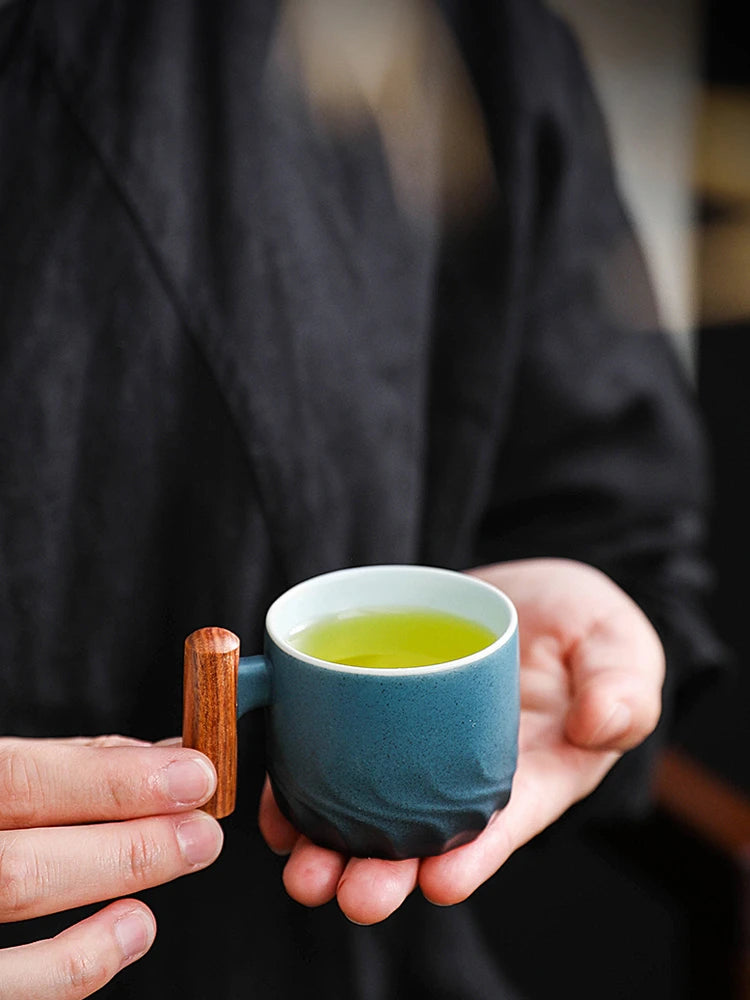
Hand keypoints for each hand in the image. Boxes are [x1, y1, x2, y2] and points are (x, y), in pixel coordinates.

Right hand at [0, 736, 222, 997]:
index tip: (194, 773)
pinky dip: (76, 967)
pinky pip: (6, 995)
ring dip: (114, 884)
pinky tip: (134, 927)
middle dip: (128, 842)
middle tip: (204, 826)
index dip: (110, 780)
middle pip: (18, 866)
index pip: (17, 781)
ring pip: (11, 912)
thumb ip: (61, 766)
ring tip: (187, 855)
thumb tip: (161, 758)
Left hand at [259, 557, 663, 923]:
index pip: (503, 825)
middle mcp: (469, 775)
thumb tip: (602, 722)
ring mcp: (418, 749)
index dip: (472, 858)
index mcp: (536, 774)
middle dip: (381, 872)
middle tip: (344, 890)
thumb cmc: (584, 629)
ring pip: (370, 812)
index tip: (438, 883)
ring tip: (299, 866)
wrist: (529, 595)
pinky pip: (337, 759)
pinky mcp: (378, 714)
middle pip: (424, 836)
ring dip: (331, 846)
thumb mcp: (620, 648)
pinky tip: (279, 807)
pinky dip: (304, 787)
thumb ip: (623, 686)